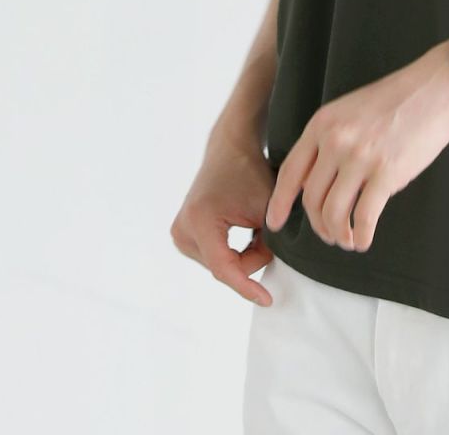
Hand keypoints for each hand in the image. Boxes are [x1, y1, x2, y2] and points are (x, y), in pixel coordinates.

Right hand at [170, 136, 277, 306]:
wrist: (230, 149)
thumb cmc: (251, 173)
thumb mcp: (266, 208)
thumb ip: (267, 245)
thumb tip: (264, 276)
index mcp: (201, 220)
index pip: (224, 268)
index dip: (246, 286)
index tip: (267, 300)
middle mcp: (183, 229)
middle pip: (223, 267)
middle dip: (251, 260)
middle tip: (269, 233)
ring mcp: (179, 233)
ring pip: (219, 264)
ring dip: (242, 256)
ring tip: (255, 226)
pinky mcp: (182, 234)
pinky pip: (213, 256)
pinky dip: (233, 252)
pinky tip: (245, 231)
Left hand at [264, 41, 448, 252]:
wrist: (436, 86)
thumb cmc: (396, 99)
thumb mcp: (349, 110)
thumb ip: (329, 139)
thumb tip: (315, 180)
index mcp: (323, 123)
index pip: (290, 172)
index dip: (279, 202)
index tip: (273, 222)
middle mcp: (336, 141)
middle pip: (312, 199)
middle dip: (317, 225)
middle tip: (329, 234)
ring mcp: (361, 157)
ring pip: (334, 213)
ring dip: (337, 235)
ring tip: (347, 240)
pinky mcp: (388, 173)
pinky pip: (364, 217)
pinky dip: (361, 236)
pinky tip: (364, 240)